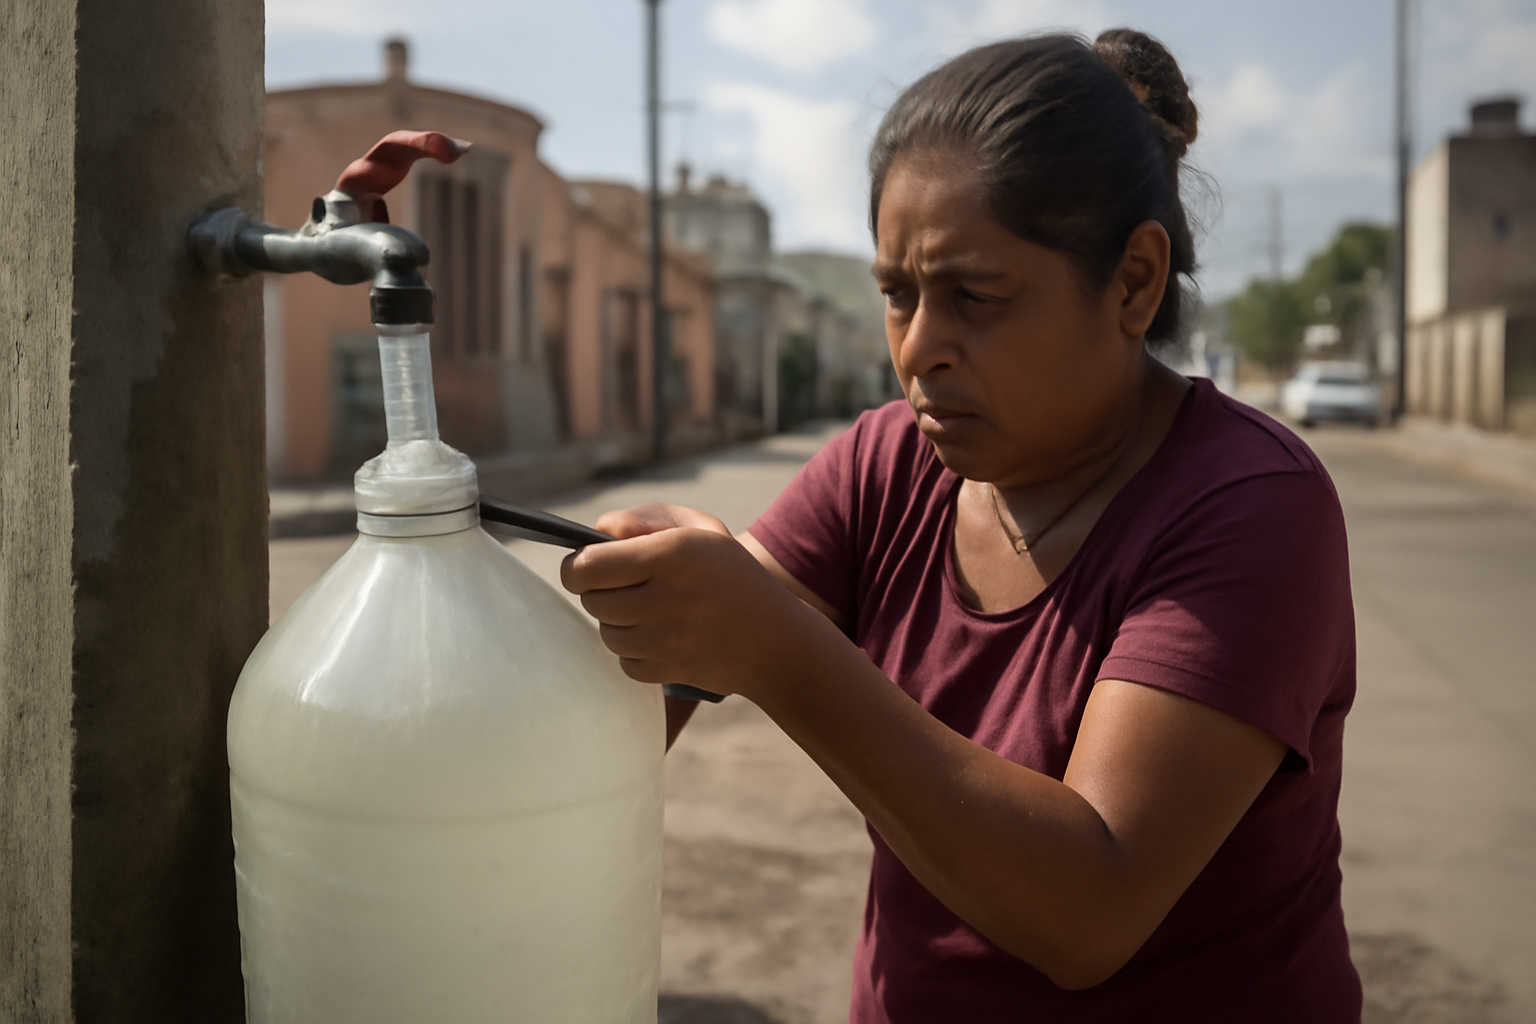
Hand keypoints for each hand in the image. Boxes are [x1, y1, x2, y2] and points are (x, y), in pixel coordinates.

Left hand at [559, 504, 818, 701]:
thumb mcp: (701, 529)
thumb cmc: (730, 573)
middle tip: (622, 586)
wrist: (776, 638)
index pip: (590, 564)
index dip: (575, 566)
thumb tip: (596, 533)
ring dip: (617, 622)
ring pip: (606, 632)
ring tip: (647, 610)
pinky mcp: (667, 671)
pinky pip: (624, 661)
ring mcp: (667, 639)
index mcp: (674, 553)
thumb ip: (644, 519)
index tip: (581, 565)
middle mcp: (669, 596)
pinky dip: (634, 650)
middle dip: (599, 592)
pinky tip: (660, 636)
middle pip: (593, 600)